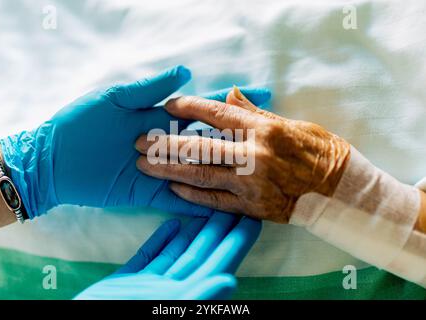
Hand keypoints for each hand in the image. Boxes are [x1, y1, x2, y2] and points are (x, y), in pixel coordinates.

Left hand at [0, 67, 270, 217]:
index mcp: (158, 117)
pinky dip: (200, 201)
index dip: (228, 104)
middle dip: (234, 140)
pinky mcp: (148, 193)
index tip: (260, 97)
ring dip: (223, 171)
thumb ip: (148, 89)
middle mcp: (165, 144)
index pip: (202, 109)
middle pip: (206, 141)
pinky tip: (226, 203)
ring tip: (257, 175)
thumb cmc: (80, 123)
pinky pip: (179, 199)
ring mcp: (160, 170)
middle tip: (267, 143)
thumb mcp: (114, 100)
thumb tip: (184, 72)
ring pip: (198, 171)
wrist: (53, 160)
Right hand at [74, 212, 261, 299]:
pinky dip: (162, 241)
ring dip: (195, 232)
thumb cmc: (113, 318)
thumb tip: (232, 281)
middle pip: (203, 254)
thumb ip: (198, 297)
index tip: (253, 219)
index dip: (238, 242)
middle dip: (220, 229)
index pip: (219, 264)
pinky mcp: (127, 282)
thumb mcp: (159, 310)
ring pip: (179, 254)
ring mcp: (149, 287)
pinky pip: (150, 258)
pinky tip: (172, 224)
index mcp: (184, 296)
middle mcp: (171, 291)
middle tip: (235, 204)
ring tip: (209, 207)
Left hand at [136, 87, 349, 222]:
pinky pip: (214, 200)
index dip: (188, 107)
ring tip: (144, 166)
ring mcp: (249, 184)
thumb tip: (228, 95)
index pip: (215, 114)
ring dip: (168, 170)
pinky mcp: (250, 207)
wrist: (336, 190)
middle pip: (198, 146)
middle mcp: (252, 156)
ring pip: (200, 175)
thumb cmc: (317, 151)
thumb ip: (254, 112)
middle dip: (164, 143)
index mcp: (262, 130)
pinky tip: (173, 188)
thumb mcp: (289, 123)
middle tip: (139, 141)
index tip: (168, 105)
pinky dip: (191, 195)